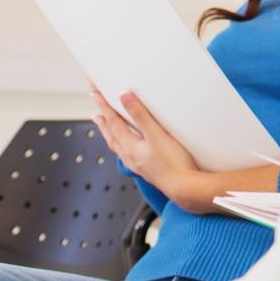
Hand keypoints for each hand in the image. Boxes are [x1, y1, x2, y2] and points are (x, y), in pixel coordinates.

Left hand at [90, 84, 208, 212]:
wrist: (184, 188)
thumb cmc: (173, 163)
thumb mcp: (156, 135)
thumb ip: (140, 115)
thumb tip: (124, 97)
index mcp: (130, 146)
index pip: (113, 122)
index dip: (103, 106)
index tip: (95, 93)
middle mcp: (129, 156)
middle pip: (111, 135)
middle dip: (102, 122)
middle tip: (95, 112)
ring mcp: (137, 164)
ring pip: (118, 146)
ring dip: (110, 134)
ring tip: (106, 128)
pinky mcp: (146, 169)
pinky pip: (126, 154)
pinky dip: (122, 146)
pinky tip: (128, 148)